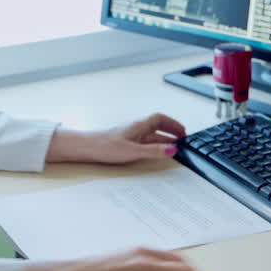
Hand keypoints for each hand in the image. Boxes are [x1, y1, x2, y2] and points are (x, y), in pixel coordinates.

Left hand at [45, 114, 186, 164]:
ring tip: (172, 148)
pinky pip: (144, 141)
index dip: (173, 124)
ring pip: (151, 134)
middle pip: (157, 126)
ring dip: (163, 139)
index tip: (183, 132)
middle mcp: (136, 128)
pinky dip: (153, 145)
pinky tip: (153, 152)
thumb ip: (154, 151)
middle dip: (171, 132)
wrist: (86, 148)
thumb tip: (173, 149)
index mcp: (139, 126)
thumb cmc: (106, 147)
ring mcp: (130, 135)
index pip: (160, 119)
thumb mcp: (133, 150)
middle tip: (182, 140)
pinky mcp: (124, 142)